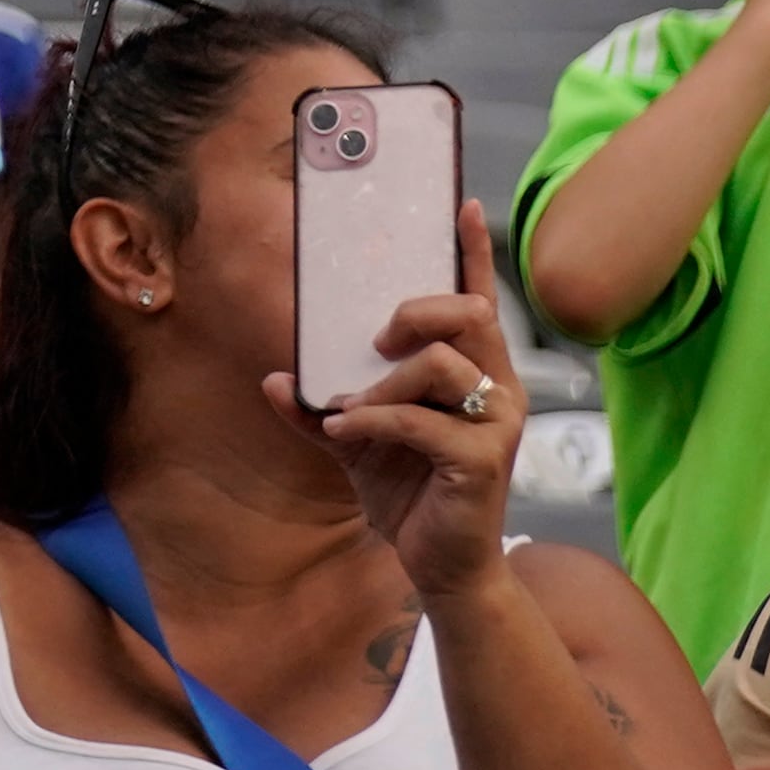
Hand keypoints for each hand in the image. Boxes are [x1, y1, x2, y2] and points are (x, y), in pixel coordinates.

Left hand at [275, 202, 518, 596]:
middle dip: (413, 313)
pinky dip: (371, 419)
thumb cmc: (408, 490)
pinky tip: (345, 432)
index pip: (477, 300)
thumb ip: (316, 405)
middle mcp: (497, 388)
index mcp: (475, 371)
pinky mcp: (482, 460)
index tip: (460, 204)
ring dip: (380, 382)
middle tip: (373, 340)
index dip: (470, 253)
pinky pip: (419, 418)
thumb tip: (272, 376)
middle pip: (465, 315)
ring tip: (348, 407)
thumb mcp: (355, 438)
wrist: (441, 565)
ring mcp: (495, 424)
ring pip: (439, 363)